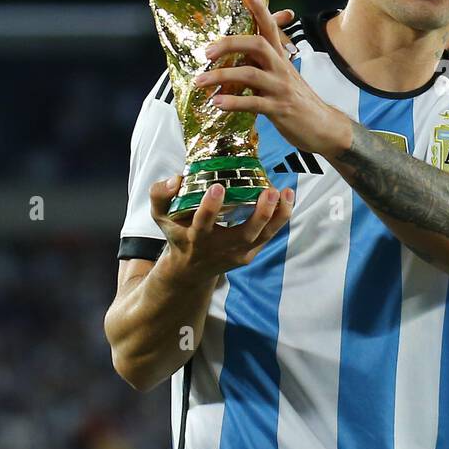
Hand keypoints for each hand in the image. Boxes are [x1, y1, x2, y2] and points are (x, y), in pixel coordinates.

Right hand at [149, 174, 293, 280]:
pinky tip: (288, 198)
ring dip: (278, 215)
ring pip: (264, 236)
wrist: (190, 269)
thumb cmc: (178, 234)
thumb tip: (177, 178)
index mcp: (196, 238)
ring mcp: (239, 253)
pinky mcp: (251, 253)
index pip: (203, 224)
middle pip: (244, 234)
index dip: (210, 207)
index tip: (218, 187)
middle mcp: (220, 248)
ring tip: (286, 192)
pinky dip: (281, 218)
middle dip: (259, 214)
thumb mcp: (161, 216)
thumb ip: (160, 195)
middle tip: (269, 191)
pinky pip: (270, 235)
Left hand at [194, 0, 352, 154]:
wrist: (324, 126)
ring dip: (222, 76)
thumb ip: (262, 64)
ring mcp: (280, 88)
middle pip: (257, 44)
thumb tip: (238, 56)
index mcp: (280, 58)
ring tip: (200, 81)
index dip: (259, 9)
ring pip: (250, 73)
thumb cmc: (298, 100)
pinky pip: (254, 102)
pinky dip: (233, 102)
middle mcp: (281, 68)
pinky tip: (217, 104)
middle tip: (206, 51)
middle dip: (230, 44)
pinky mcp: (279, 109)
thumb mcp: (282, 76)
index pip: (270, 27)